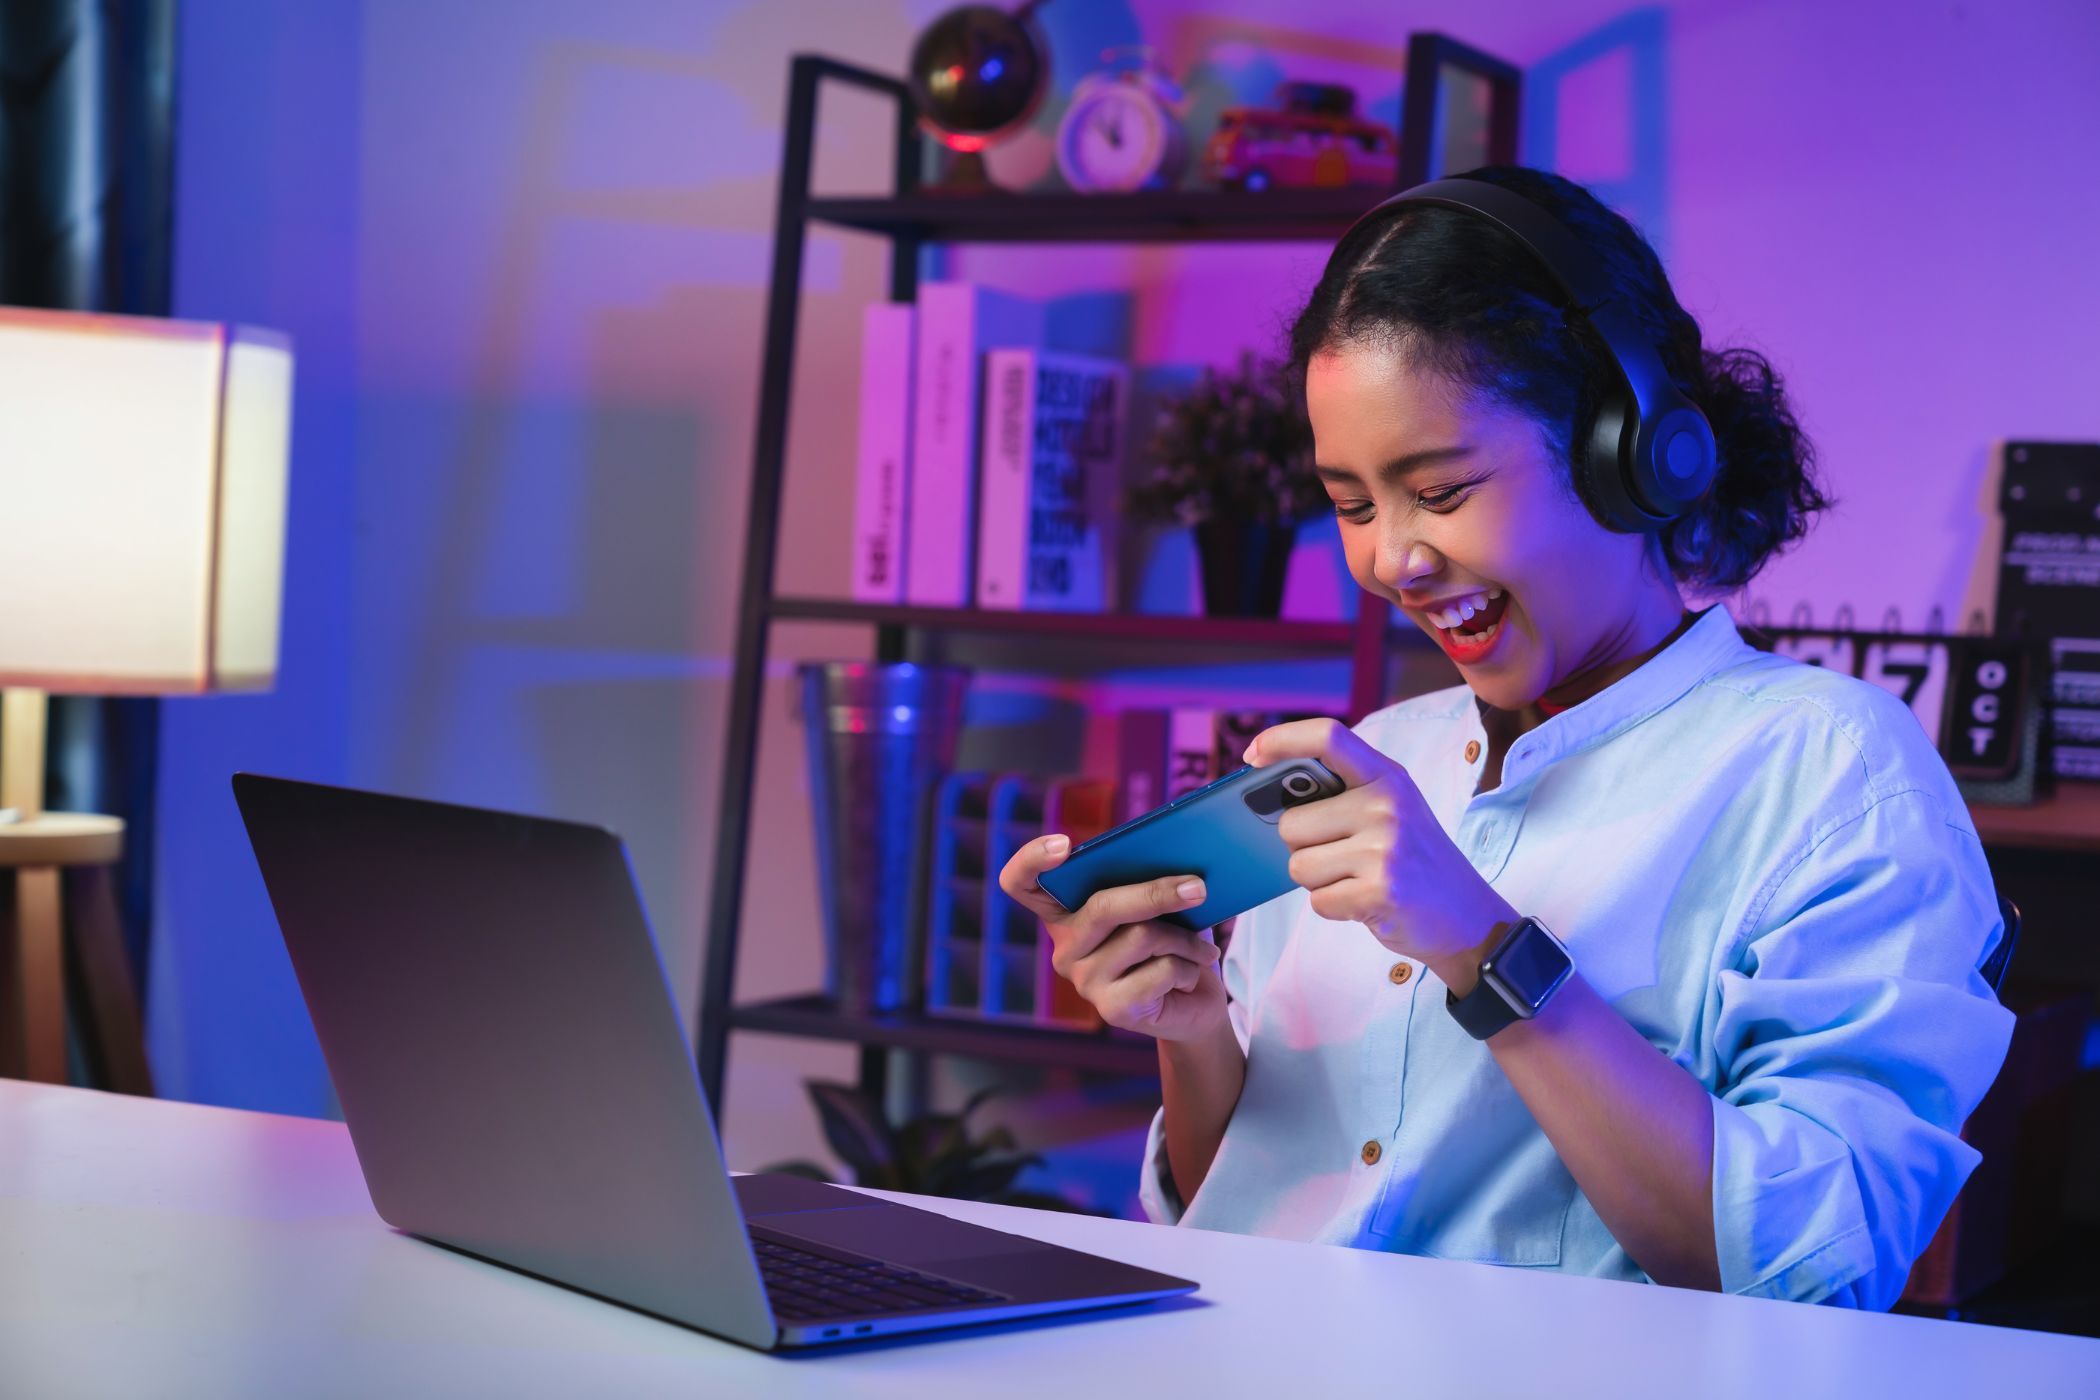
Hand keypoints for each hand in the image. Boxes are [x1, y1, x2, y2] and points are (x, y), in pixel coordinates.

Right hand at [997, 835, 1227, 1040]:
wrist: (1194, 1005)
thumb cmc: (1173, 942)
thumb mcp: (1159, 905)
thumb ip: (1151, 881)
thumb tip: (1182, 867)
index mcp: (1065, 912)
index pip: (1020, 883)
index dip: (1031, 859)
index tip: (1064, 845)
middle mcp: (1065, 948)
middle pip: (1102, 906)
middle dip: (1156, 893)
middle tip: (1199, 888)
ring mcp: (1084, 981)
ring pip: (1142, 936)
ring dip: (1185, 940)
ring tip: (1201, 948)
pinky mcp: (1113, 1009)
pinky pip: (1160, 971)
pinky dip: (1188, 968)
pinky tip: (1188, 976)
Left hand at [1245, 718, 1516, 989]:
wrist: (1468, 917)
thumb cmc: (1414, 861)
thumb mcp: (1392, 810)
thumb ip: (1342, 794)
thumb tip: (1267, 792)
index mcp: (1387, 777)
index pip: (1327, 737)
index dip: (1282, 739)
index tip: (1253, 755)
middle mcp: (1386, 806)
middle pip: (1292, 823)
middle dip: (1304, 847)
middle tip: (1344, 857)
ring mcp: (1383, 850)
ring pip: (1298, 865)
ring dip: (1318, 881)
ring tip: (1357, 879)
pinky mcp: (1378, 893)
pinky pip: (1318, 900)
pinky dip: (1334, 907)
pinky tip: (1366, 902)